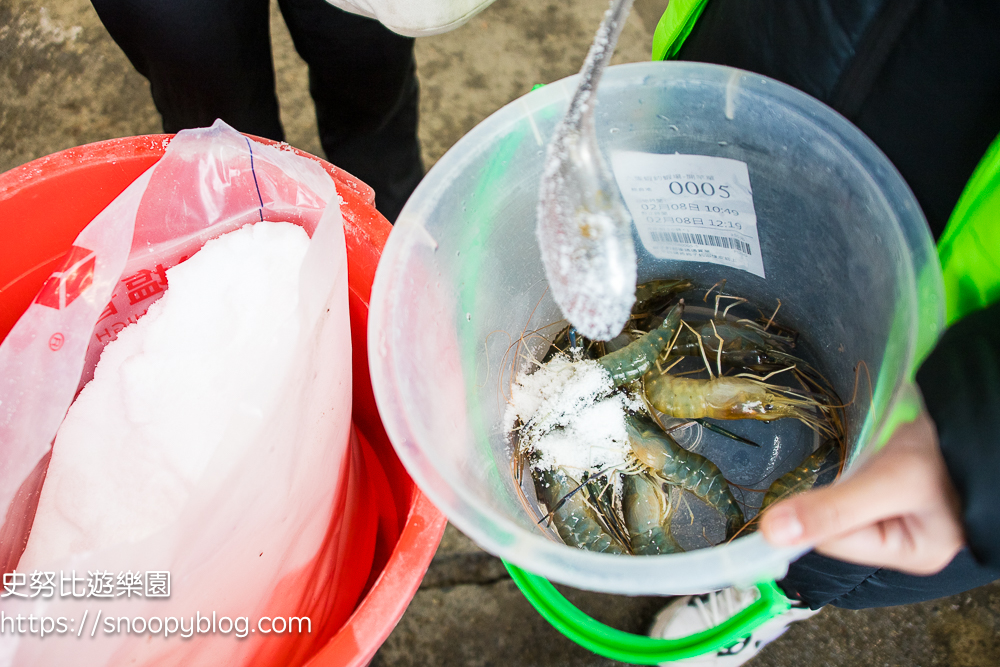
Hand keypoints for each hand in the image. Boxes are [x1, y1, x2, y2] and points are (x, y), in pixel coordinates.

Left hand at [760, 411, 964, 574]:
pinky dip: (855, 471)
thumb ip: (832, 509)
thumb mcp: (890, 481)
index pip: (831, 542)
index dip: (816, 513)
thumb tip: (772, 533)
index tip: (819, 485)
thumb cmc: (948, 453)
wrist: (973, 416)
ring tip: (876, 460)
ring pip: (840, 502)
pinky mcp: (891, 494)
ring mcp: (899, 518)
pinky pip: (853, 487)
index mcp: (910, 554)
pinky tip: (874, 458)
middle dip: (838, 492)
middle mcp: (903, 543)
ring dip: (846, 478)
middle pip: (834, 524)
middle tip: (867, 467)